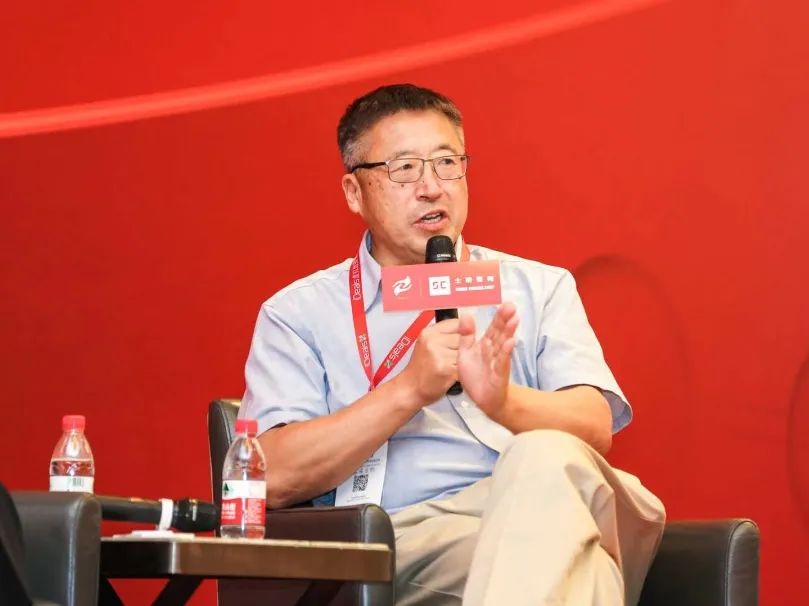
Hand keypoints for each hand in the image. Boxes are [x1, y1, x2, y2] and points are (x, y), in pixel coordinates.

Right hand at [398, 319, 460, 405]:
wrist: (410, 389)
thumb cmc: (420, 369)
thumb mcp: (427, 345)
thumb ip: (445, 335)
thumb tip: (468, 324)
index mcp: (428, 333)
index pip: (457, 323)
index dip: (461, 333)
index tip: (456, 342)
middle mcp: (432, 341)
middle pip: (463, 338)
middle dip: (462, 348)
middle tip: (450, 358)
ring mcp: (438, 355)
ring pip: (465, 353)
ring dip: (463, 361)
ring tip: (450, 366)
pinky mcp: (446, 369)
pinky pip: (463, 367)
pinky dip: (461, 372)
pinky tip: (450, 374)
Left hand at [457, 303, 518, 419]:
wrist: (483, 399)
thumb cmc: (476, 375)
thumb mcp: (466, 353)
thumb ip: (466, 335)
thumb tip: (466, 315)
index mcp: (486, 345)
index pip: (493, 328)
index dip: (499, 316)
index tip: (505, 303)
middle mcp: (494, 351)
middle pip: (500, 333)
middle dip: (506, 320)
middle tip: (512, 306)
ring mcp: (498, 362)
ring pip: (503, 345)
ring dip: (508, 333)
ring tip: (514, 320)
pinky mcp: (499, 374)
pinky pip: (502, 362)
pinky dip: (505, 353)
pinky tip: (511, 343)